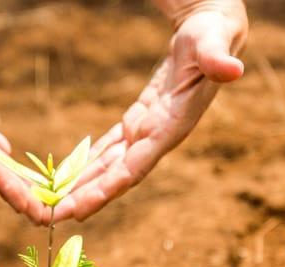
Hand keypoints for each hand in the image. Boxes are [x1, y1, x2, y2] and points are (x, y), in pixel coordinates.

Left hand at [53, 1, 247, 221]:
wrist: (211, 32)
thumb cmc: (212, 36)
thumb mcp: (212, 42)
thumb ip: (217, 59)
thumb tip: (234, 69)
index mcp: (171, 128)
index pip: (134, 168)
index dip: (105, 190)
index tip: (77, 210)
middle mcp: (156, 137)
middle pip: (114, 176)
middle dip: (83, 198)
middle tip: (50, 216)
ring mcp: (146, 131)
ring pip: (108, 166)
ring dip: (81, 185)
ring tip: (53, 203)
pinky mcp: (139, 120)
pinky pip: (109, 148)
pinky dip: (89, 162)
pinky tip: (71, 175)